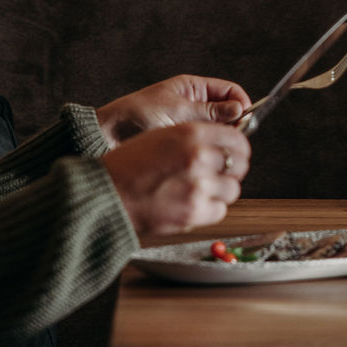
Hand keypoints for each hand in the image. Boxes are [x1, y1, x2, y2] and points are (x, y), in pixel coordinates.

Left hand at [96, 74, 250, 146]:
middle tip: (233, 138)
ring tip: (218, 148)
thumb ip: (209, 112)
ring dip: (221, 137)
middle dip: (234, 123)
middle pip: (227, 111)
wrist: (109, 135)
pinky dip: (209, 147)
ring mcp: (188, 122)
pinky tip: (207, 155)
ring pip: (216, 129)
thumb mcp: (177, 111)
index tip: (246, 120)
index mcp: (192, 88)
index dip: (241, 103)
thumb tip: (239, 110)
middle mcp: (193, 103)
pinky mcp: (181, 140)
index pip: (229, 91)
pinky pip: (203, 142)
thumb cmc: (138, 116)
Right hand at [100, 121, 249, 234]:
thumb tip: (224, 144)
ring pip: (232, 189)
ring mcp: (198, 186)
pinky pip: (220, 210)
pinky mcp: (193, 212)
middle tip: (220, 174)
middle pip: (239, 164)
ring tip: (201, 190)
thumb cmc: (129, 164)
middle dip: (232, 170)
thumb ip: (195, 138)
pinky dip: (210, 209)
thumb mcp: (162, 136)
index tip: (235, 154)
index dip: (239, 148)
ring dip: (221, 191)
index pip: (237, 139)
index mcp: (191, 134)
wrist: (107, 193)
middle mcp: (198, 157)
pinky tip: (192, 203)